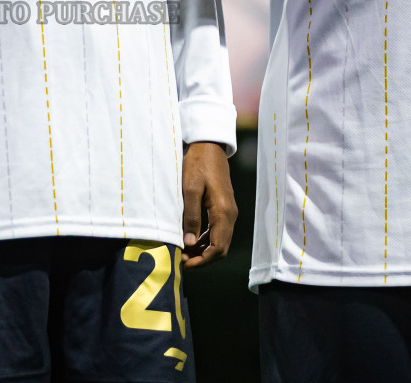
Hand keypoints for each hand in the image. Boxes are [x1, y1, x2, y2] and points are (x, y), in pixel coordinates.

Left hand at [180, 142, 236, 267]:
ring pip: (219, 242)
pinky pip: (217, 232)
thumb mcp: (189, 189)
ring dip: (203, 251)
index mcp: (223, 212)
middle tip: (181, 260)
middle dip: (202, 259)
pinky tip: (189, 240)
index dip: (202, 261)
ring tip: (182, 252)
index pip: (218, 248)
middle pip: (220, 249)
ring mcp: (228, 212)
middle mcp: (229, 215)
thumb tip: (188, 243)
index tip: (184, 264)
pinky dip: (204, 241)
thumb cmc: (197, 165)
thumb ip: (190, 216)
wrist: (208, 147)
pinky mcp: (223, 209)